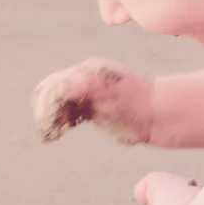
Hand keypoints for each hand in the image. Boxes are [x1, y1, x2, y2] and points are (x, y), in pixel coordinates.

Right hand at [30, 58, 153, 145]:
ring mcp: (87, 94)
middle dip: (45, 110)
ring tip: (54, 133)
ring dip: (50, 117)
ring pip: (56, 103)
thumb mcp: (108, 90)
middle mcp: (83, 79)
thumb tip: (58, 88)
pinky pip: (66, 112)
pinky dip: (59, 121)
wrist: (158, 116)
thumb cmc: (135, 101)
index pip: (54, 84)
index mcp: (86, 71)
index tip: (51, 123)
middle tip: (51, 130)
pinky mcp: (91, 110)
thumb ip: (83, 84)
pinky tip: (60, 132)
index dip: (48, 103)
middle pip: (50, 92)